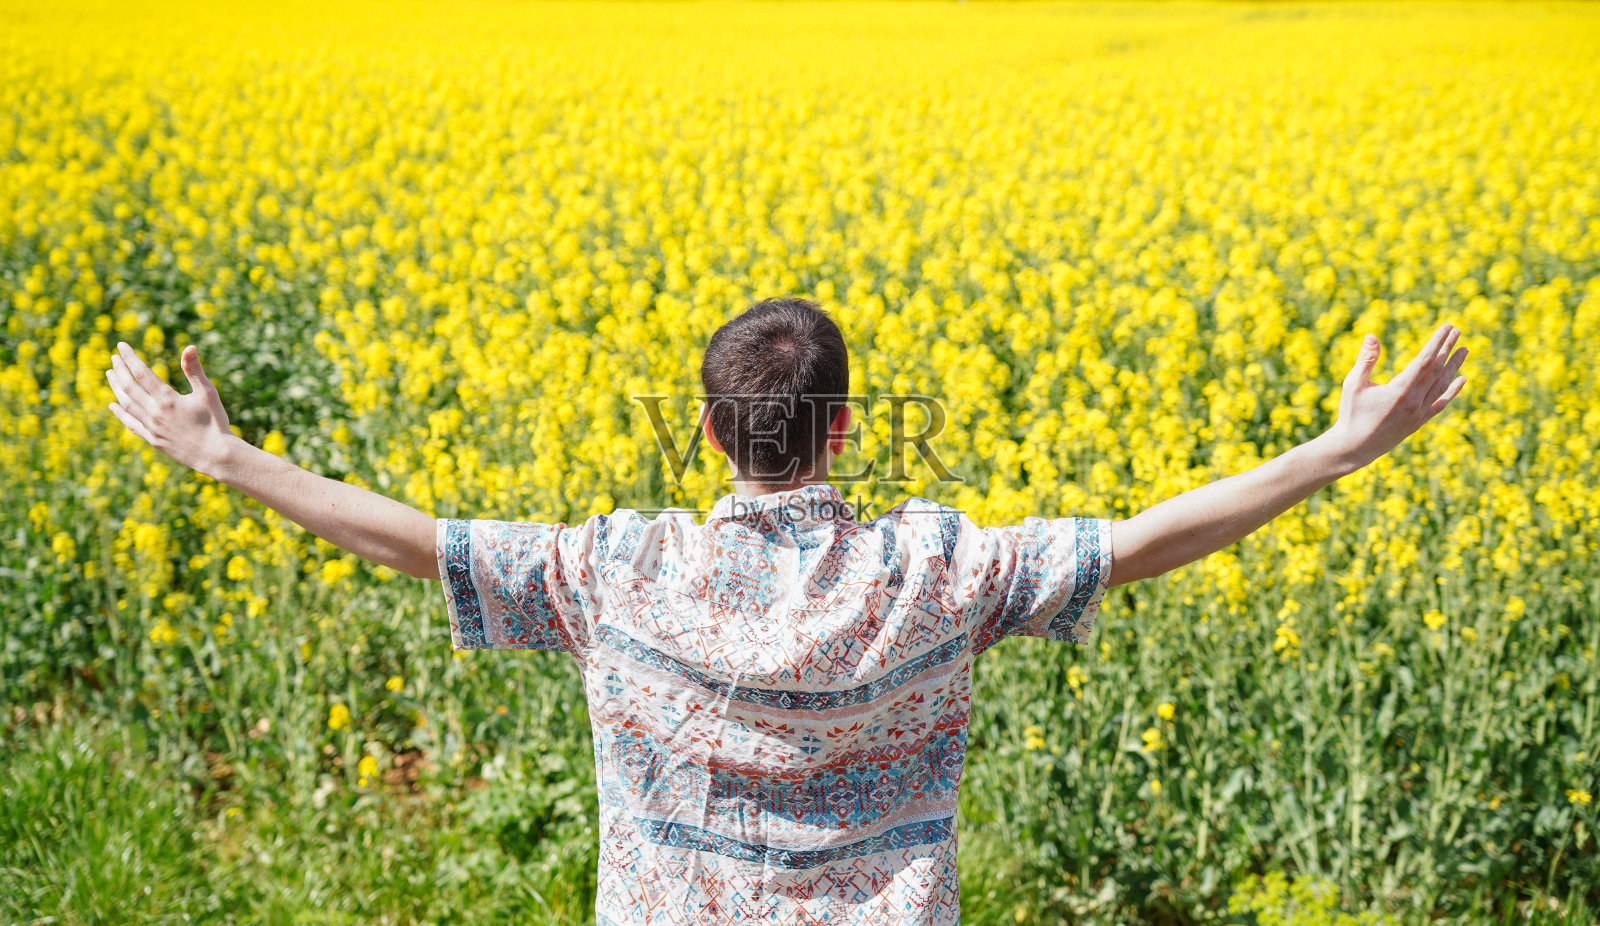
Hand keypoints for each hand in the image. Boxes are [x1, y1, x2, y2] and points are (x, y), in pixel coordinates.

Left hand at [106, 342, 238, 477]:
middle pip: (129, 387)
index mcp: (167, 399)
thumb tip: (189, 347)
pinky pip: (131, 424)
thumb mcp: (208, 393)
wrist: (215, 455)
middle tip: (114, 358)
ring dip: (116, 388)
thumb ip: (194, 370)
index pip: (142, 373)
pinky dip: (120, 413)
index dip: (130, 357)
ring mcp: (151, 427)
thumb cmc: (215, 422)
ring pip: (126, 404)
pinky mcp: (153, 440)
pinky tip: (113, 405)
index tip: (121, 345)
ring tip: (110, 375)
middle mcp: (154, 413)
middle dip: (120, 370)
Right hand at [1325, 322, 1468, 470]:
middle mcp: (1414, 401)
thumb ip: (1366, 360)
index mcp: (1400, 390)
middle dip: (1448, 348)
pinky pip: (1440, 403)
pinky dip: (1452, 391)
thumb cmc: (1351, 414)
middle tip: (1458, 330)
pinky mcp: (1419, 422)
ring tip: (1464, 349)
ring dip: (1454, 366)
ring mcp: (1419, 413)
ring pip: (1442, 385)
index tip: (1448, 327)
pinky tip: (1462, 379)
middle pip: (1437, 369)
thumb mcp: (1353, 384)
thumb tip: (1372, 336)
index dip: (1437, 342)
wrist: (1354, 448)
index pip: (1425, 360)